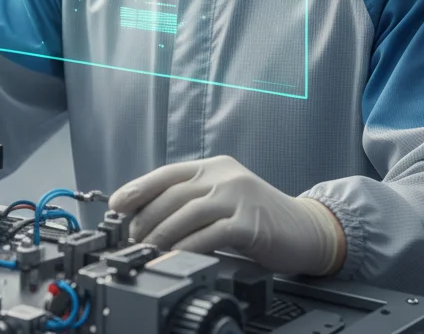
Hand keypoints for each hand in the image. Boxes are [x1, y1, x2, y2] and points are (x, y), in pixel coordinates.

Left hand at [109, 155, 345, 276]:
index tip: (116, 205)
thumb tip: (149, 216)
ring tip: (147, 251)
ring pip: (187, 213)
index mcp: (213, 167)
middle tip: (131, 239)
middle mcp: (224, 176)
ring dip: (162, 234)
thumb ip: (194, 200)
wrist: (307, 229)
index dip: (138, 188)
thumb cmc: (260, 217)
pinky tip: (176, 256)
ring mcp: (238, 196)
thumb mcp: (223, 198)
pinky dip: (188, 246)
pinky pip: (210, 234)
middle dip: (146, 218)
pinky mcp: (250, 222)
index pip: (166, 173)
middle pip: (173, 194)